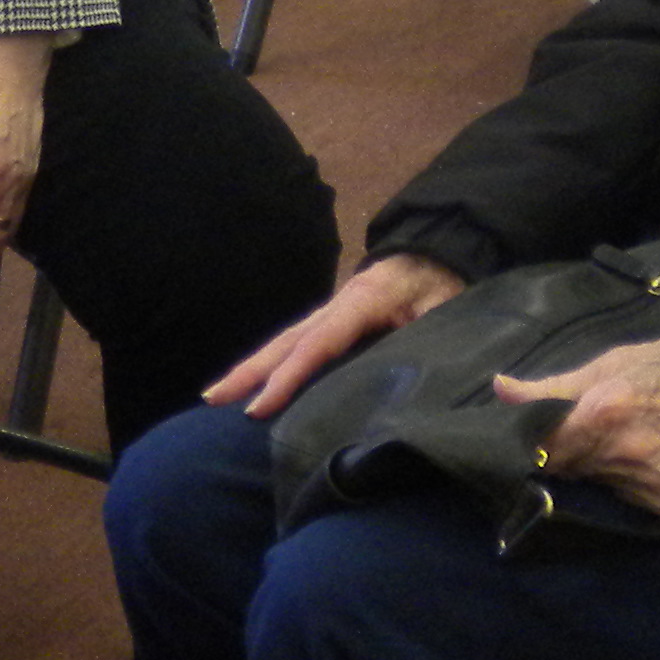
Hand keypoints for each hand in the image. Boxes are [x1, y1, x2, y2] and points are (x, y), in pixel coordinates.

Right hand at [206, 252, 466, 417]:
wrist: (436, 253)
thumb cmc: (442, 284)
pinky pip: (295, 344)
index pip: (318, 345)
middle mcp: (336, 306)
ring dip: (249, 368)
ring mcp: (331, 312)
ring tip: (215, 396)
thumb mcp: (448, 309)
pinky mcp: (333, 322)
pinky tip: (253, 386)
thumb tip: (430, 376)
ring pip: (284, 342)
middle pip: (286, 341)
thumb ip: (434, 336)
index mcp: (362, 302)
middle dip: (248, 371)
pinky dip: (270, 365)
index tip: (259, 407)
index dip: (288, 377)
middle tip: (212, 399)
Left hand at [495, 333, 659, 520]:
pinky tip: (658, 462)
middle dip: (575, 456)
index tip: (540, 440)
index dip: (540, 446)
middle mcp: (624, 457)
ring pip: (606, 488)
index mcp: (602, 415)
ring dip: (608, 471)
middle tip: (596, 434)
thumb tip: (499, 390)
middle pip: (575, 471)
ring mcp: (652, 485)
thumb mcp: (609, 363)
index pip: (546, 450)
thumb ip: (552, 386)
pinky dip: (641, 486)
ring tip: (633, 442)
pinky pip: (641, 503)